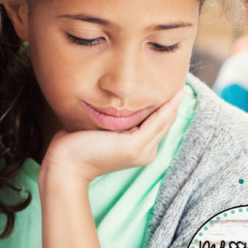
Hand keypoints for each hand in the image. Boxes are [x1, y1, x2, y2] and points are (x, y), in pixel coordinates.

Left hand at [40, 87, 185, 189]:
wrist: (66, 163)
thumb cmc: (76, 145)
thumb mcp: (101, 129)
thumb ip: (114, 120)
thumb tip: (116, 103)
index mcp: (138, 150)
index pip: (157, 126)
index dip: (166, 108)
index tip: (171, 89)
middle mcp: (145, 153)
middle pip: (165, 123)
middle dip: (173, 104)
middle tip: (181, 84)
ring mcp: (141, 151)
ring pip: (164, 122)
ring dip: (174, 103)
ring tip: (182, 86)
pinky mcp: (134, 146)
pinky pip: (157, 121)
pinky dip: (167, 107)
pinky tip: (174, 94)